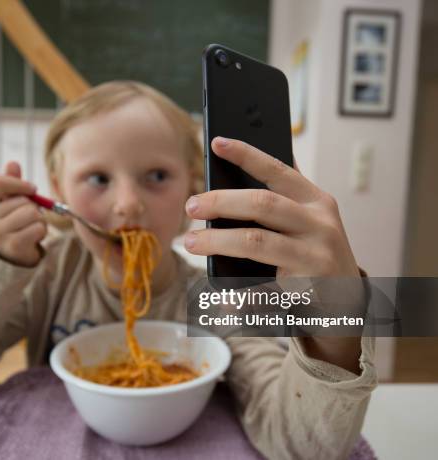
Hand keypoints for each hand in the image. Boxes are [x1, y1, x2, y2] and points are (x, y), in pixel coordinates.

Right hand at [0, 161, 46, 266]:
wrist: (6, 258)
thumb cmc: (8, 223)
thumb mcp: (5, 202)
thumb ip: (10, 182)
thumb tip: (13, 163)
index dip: (19, 182)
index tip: (32, 189)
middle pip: (22, 200)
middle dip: (32, 206)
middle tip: (27, 217)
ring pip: (33, 213)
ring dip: (39, 219)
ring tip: (29, 226)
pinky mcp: (13, 246)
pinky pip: (39, 227)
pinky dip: (42, 230)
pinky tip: (32, 236)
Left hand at [184, 137, 362, 372]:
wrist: (348, 303)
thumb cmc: (316, 254)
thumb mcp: (310, 220)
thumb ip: (285, 196)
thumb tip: (245, 164)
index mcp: (316, 201)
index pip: (278, 170)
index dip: (247, 154)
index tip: (216, 143)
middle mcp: (320, 225)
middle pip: (262, 204)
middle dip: (221, 201)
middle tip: (191, 205)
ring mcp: (316, 257)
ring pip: (256, 241)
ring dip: (218, 241)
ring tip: (191, 241)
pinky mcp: (308, 289)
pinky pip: (263, 287)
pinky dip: (238, 292)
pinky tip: (221, 296)